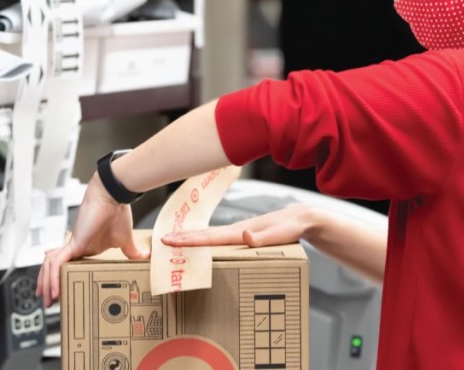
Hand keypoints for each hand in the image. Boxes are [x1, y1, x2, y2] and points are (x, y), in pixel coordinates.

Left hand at [36, 174, 148, 307]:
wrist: (113, 197)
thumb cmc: (117, 213)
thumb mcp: (126, 239)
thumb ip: (132, 251)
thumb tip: (145, 256)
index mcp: (87, 247)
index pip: (67, 264)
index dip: (60, 277)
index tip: (59, 291)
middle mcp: (76, 246)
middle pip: (53, 267)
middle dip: (48, 284)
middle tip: (48, 300)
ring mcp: (73, 244)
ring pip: (50, 266)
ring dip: (46, 284)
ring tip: (48, 299)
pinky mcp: (74, 243)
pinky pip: (56, 264)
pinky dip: (53, 277)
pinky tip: (54, 290)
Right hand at [162, 203, 320, 247]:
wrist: (302, 219)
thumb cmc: (292, 228)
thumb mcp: (281, 235)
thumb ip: (263, 238)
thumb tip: (245, 236)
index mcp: (241, 231)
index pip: (210, 237)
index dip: (189, 240)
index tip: (169, 240)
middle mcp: (237, 230)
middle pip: (205, 234)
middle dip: (183, 237)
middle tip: (161, 240)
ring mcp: (239, 231)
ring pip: (210, 234)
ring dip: (192, 237)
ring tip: (174, 240)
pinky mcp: (243, 235)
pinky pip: (219, 238)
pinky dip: (205, 239)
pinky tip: (201, 244)